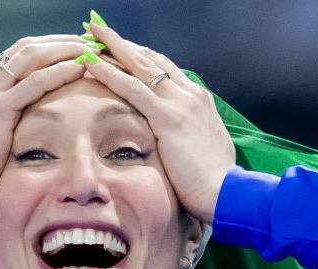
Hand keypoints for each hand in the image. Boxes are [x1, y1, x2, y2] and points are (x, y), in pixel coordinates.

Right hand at [0, 35, 87, 207]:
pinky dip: (58, 72)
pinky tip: (78, 69)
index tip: (67, 50)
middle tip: (84, 42)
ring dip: (62, 50)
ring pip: (30, 58)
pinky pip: (34, 83)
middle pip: (24, 50)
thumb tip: (16, 127)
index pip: (14, 58)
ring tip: (87, 50)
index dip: (42, 49)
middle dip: (56, 42)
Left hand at [82, 23, 234, 223]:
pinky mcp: (168, 117)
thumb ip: (190, 133)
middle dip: (125, 44)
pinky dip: (110, 72)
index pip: (167, 69)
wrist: (227, 191)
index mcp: (200, 100)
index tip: (123, 49)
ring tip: (90, 32)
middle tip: (100, 29)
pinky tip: (91, 62)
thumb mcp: (205, 147)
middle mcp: (191, 94)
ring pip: (140, 66)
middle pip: (152, 60)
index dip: (142, 57)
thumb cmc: (215, 179)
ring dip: (113, 47)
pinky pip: (132, 88)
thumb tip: (178, 137)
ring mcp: (180, 103)